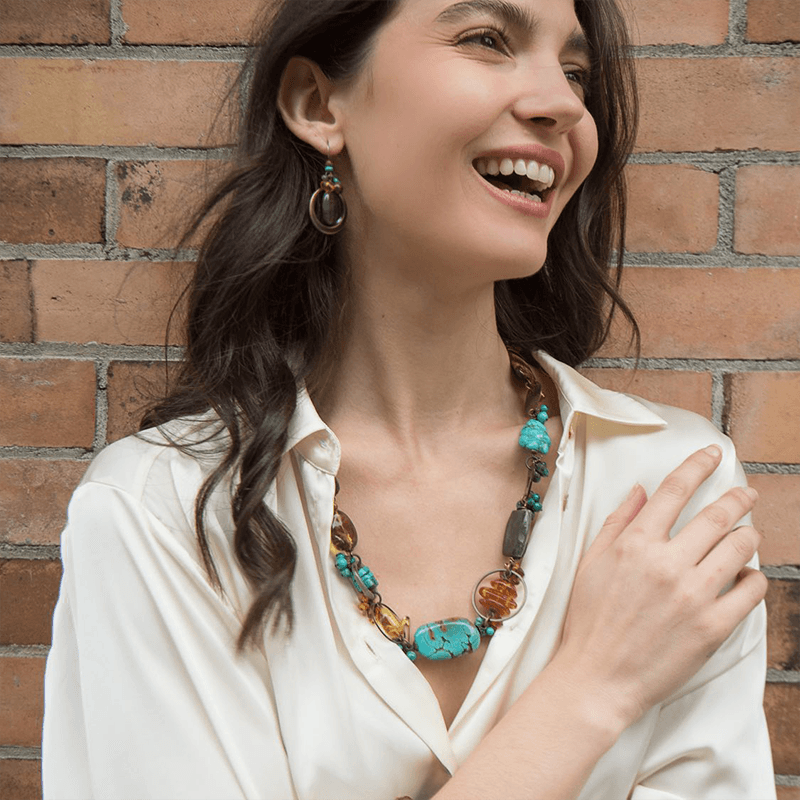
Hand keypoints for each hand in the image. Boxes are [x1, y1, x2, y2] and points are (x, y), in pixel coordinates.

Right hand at [550, 444, 766, 727]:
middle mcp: (667, 563)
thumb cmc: (589, 620)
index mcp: (635, 544)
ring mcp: (694, 595)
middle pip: (716, 515)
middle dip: (737, 497)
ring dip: (748, 534)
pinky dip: (755, 578)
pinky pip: (750, 591)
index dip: (696, 466)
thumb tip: (640, 491)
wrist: (598, 676)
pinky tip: (748, 575)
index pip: (674, 491)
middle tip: (746, 492)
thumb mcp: (591, 561)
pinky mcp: (713, 626)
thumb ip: (618, 522)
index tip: (710, 454)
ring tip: (748, 533)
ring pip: (739, 548)